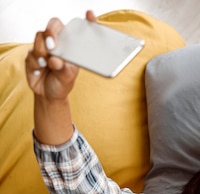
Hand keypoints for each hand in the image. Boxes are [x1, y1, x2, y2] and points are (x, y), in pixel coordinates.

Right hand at [26, 11, 95, 144]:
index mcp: (72, 45)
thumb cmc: (62, 83)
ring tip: (48, 65)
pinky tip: (41, 70)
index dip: (86, 20)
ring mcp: (45, 46)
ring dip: (43, 52)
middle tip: (52, 45)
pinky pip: (32, 52)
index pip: (78, 28)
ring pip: (40, 37)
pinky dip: (36, 62)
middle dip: (52, 32)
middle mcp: (59, 42)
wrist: (49, 95)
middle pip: (54, 25)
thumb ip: (64, 68)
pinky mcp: (33, 53)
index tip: (91, 16)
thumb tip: (55, 60)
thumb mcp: (68, 77)